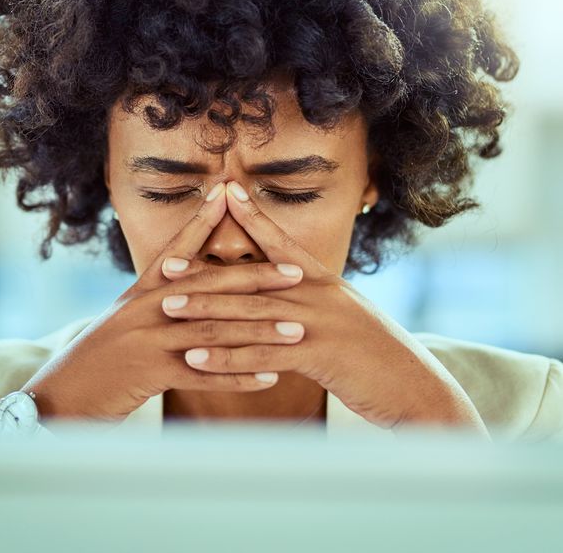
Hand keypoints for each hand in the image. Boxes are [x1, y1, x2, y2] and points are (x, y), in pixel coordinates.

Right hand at [20, 182, 306, 427]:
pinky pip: (203, 373)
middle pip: (207, 287)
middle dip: (255, 278)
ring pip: (213, 330)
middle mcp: (144, 309)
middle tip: (297, 273)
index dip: (202, 221)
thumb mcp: (120, 324)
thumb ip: (151, 305)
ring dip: (259, 331)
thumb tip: (181, 287)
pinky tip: (270, 377)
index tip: (230, 194)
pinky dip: (238, 375)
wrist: (58, 397)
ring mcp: (146, 340)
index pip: (176, 250)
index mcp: (138, 294)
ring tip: (297, 329)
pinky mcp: (149, 373)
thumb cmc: (95, 363)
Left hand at [157, 180, 488, 436]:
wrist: (415, 388)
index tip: (222, 190)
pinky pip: (262, 356)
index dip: (251, 215)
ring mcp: (318, 323)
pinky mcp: (319, 356)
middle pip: (251, 279)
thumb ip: (312, 298)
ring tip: (167, 310)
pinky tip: (194, 360)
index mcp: (322, 281)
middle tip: (164, 267)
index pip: (280, 241)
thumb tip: (287, 283)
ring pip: (250, 315)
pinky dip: (225, 359)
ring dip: (205, 312)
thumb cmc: (375, 356)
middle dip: (205, 272)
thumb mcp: (344, 316)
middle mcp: (317, 294)